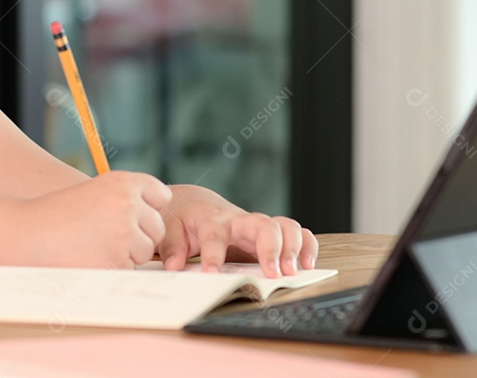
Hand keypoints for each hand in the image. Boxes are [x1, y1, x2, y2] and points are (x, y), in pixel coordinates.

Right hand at [19, 171, 173, 268]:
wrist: (26, 234)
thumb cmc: (59, 215)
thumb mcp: (95, 191)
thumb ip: (128, 197)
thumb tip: (162, 209)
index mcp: (122, 182)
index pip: (160, 195)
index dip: (146, 208)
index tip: (126, 214)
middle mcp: (127, 204)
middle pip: (157, 227)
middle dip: (137, 235)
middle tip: (103, 234)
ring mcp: (123, 234)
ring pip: (144, 251)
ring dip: (126, 253)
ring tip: (93, 245)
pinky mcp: (115, 261)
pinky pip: (129, 269)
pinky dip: (113, 268)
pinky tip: (89, 258)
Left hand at [156, 185, 317, 277]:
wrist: (195, 202)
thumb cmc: (182, 217)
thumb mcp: (169, 227)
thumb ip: (171, 246)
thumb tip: (175, 265)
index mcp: (212, 219)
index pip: (214, 234)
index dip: (213, 254)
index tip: (212, 273)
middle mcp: (239, 220)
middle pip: (263, 225)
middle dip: (271, 249)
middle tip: (273, 274)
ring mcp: (257, 226)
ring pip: (285, 226)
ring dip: (294, 248)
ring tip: (292, 272)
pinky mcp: (269, 233)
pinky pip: (296, 232)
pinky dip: (307, 246)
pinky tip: (307, 265)